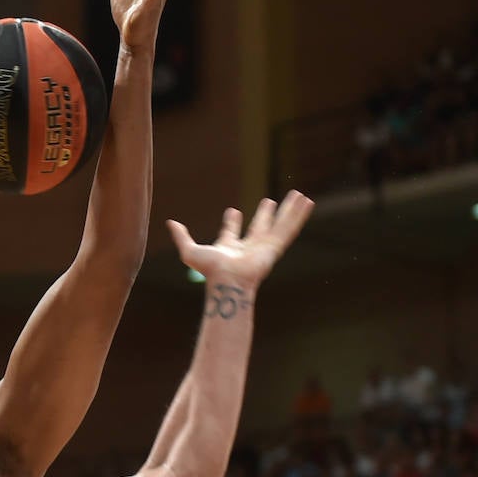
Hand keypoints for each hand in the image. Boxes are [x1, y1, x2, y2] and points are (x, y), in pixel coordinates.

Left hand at [167, 190, 313, 291]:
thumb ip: (181, 237)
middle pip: (259, 226)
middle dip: (264, 215)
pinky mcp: (275, 246)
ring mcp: (265, 246)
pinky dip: (298, 215)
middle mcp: (249, 247)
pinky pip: (289, 227)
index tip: (233, 211)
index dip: (231, 222)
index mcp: (230, 248)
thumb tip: (170, 223)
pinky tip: (307, 203)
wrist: (228, 280)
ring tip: (298, 196)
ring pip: (280, 224)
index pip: (231, 232)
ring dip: (289, 211)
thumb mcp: (190, 251)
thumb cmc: (210, 271)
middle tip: (269, 202)